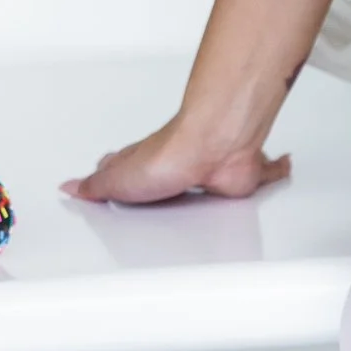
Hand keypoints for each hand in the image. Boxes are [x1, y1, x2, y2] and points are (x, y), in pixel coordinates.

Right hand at [61, 116, 290, 206]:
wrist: (212, 145)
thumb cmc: (169, 156)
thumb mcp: (116, 178)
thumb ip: (95, 186)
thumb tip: (69, 187)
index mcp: (150, 168)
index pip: (135, 175)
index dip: (131, 182)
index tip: (128, 189)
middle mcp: (183, 168)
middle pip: (176, 183)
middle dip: (175, 192)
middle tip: (174, 202)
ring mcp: (212, 174)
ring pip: (217, 185)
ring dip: (221, 192)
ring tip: (222, 205)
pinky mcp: (240, 179)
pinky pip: (264, 174)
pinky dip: (275, 171)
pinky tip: (280, 171)